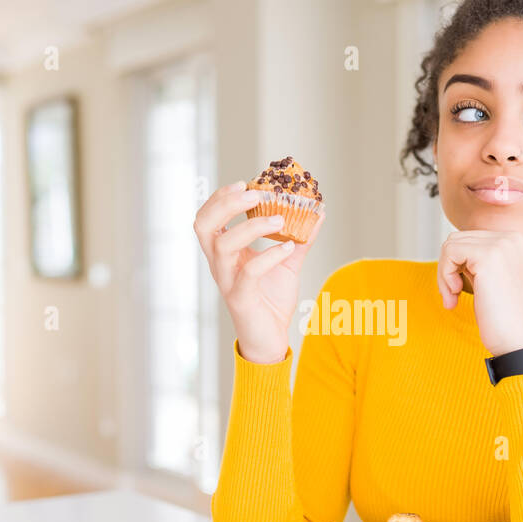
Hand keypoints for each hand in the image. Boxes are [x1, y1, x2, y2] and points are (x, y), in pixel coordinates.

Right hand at [194, 180, 325, 363]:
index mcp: (224, 251)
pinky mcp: (240, 298)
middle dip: (226, 204)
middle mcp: (219, 264)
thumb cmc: (271, 299)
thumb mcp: (287, 262)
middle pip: (205, 225)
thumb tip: (318, 211)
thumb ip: (300, 237)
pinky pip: (249, 272)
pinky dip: (269, 256)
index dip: (220, 197)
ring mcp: (227, 281)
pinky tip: (288, 249)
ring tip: (279, 219)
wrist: (271, 339)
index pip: (208, 217)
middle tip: (255, 193)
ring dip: (252, 226)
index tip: (244, 182)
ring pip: (223, 245)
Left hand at [437, 229, 522, 356]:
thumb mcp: (491, 278)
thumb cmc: (501, 316)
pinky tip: (455, 294)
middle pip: (458, 239)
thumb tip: (448, 247)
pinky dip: (444, 275)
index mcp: (516, 241)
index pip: (469, 239)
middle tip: (452, 296)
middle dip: (448, 269)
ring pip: (450, 245)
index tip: (457, 290)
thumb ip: (476, 259)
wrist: (516, 340)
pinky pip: (450, 253)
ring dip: (444, 274)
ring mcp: (502, 245)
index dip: (456, 265)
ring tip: (453, 297)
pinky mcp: (488, 256)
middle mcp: (512, 238)